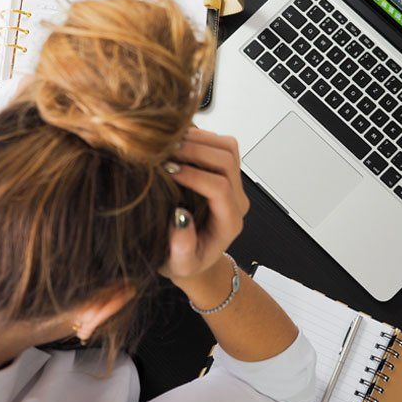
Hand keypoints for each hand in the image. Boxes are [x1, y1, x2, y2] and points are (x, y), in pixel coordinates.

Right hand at [159, 127, 249, 285]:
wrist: (193, 256)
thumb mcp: (179, 264)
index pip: (220, 188)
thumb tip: (180, 217)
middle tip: (165, 151)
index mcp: (229, 222)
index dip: (194, 176)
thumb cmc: (185, 261)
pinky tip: (175, 143)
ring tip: (169, 143)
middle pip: (227, 161)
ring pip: (227, 147)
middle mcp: (236, 199)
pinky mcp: (225, 171)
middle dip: (195, 151)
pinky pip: (220, 144)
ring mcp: (233, 183)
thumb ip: (182, 248)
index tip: (167, 171)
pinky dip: (199, 137)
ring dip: (198, 139)